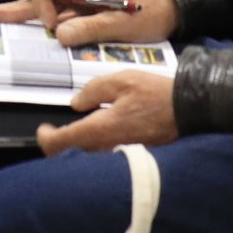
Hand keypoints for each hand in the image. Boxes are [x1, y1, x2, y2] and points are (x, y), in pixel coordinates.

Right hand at [0, 0, 177, 45]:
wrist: (172, 9)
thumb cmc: (151, 12)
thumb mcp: (124, 22)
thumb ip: (92, 27)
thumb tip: (59, 35)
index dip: (42, 2)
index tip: (53, 26)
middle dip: (18, 4)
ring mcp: (84, 0)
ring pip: (48, 4)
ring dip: (25, 12)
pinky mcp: (89, 11)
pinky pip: (61, 14)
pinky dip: (42, 19)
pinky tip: (30, 26)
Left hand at [34, 71, 176, 155]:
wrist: (188, 109)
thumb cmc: (156, 93)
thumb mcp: (122, 79)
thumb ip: (95, 90)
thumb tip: (76, 103)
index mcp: (99, 128)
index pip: (60, 144)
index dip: (46, 138)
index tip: (44, 128)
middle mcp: (106, 145)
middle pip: (71, 153)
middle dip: (61, 141)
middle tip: (59, 126)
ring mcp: (118, 151)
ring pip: (88, 153)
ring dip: (78, 142)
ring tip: (81, 122)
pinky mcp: (129, 151)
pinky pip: (104, 151)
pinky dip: (96, 142)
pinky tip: (103, 125)